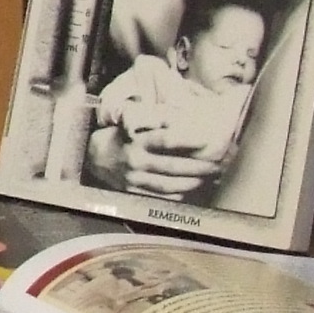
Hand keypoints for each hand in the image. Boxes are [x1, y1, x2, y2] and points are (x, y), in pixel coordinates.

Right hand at [89, 120, 229, 196]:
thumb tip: (179, 114)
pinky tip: (191, 189)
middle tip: (218, 164)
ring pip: (170, 184)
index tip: (208, 140)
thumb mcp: (133, 122)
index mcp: (137, 140)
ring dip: (193, 182)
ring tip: (209, 178)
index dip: (189, 140)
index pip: (166, 139)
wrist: (95, 158)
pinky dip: (178, 195)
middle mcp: (135, 160)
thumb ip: (156, 119)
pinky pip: (160, 198)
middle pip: (174, 166)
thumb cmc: (121, 136)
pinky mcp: (133, 193)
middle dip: (199, 166)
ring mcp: (134, 179)